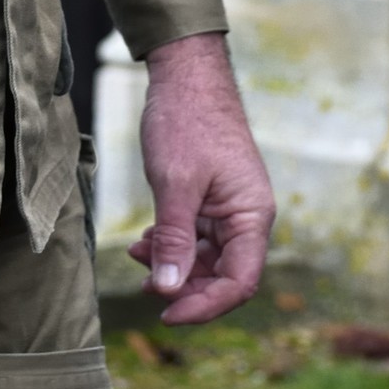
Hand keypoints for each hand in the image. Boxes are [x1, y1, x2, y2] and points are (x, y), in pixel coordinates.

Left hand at [129, 32, 274, 325]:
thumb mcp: (175, 184)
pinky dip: (171, 244)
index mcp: (252, 216)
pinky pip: (196, 236)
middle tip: (145, 289)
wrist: (185, 75)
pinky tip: (144, 242)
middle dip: (185, 287)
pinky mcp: (211, 198)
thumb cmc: (186, 122)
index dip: (205, 305)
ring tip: (137, 257)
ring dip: (174, 265)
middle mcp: (247, 217)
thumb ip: (173, 238)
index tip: (166, 314)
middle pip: (224, 275)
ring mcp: (229, 208)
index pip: (239, 282)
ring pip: (207, 258)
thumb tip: (168, 290)